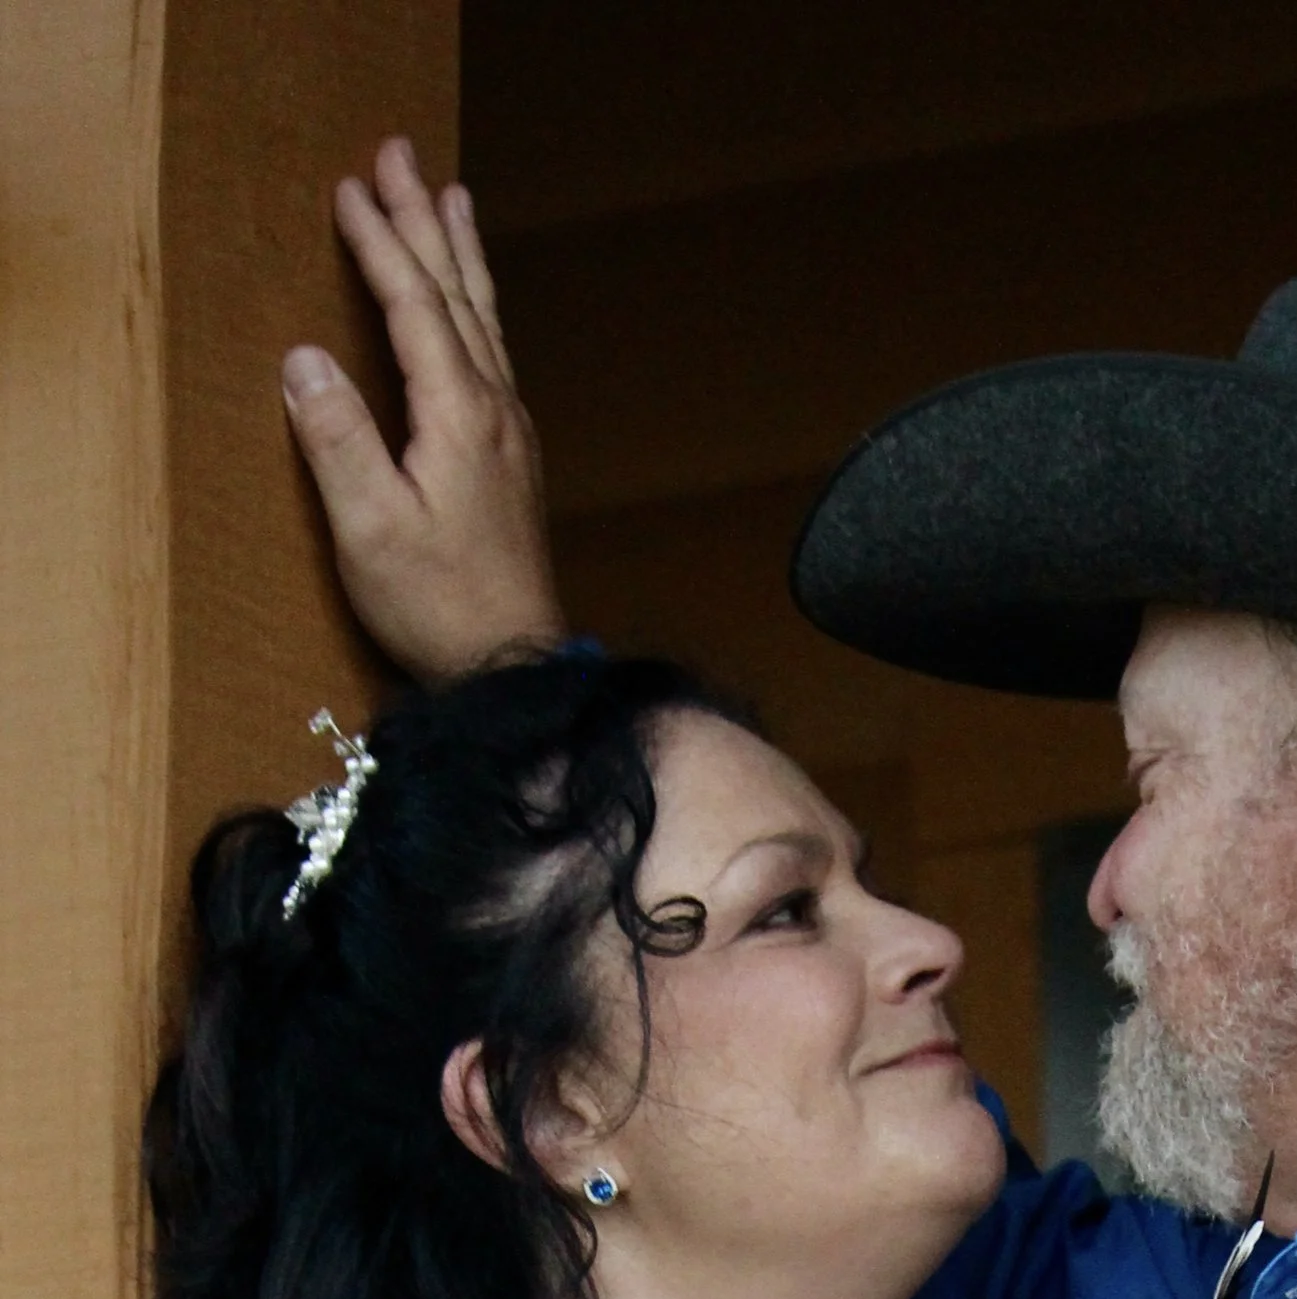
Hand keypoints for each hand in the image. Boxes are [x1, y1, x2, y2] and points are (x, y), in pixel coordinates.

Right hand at [281, 139, 563, 681]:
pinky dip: (476, 309)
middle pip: (456, 294)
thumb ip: (338, 439)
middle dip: (424, 220)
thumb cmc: (441, 608)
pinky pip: (493, 355)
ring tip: (451, 197)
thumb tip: (304, 360)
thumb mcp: (371, 528)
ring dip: (460, 254)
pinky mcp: (510, 462)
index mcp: (458, 416)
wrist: (515, 670)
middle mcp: (494, 412)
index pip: (414, 305)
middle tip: (401, 153)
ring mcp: (509, 435)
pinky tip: (473, 308)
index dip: (380, 244)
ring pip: (483, 319)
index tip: (349, 190)